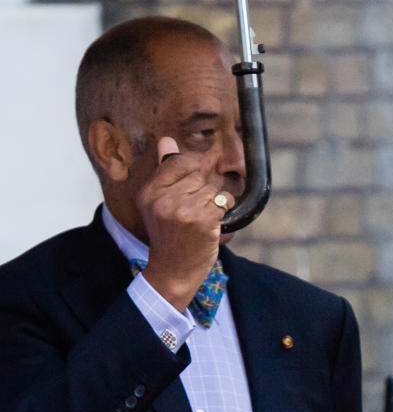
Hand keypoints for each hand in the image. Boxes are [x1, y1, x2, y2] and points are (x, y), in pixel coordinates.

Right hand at [137, 137, 234, 310]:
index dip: (194, 172)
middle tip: (194, 212)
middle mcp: (163, 199)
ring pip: (213, 189)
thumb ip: (164, 171)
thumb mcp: (157, 203)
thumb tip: (167, 140)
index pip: (180, 162)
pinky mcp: (202, 220)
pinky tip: (213, 224)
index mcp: (149, 192)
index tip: (193, 189)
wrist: (173, 271)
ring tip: (202, 220)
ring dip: (215, 203)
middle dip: (203, 191)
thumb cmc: (169, 237)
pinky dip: (225, 211)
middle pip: (199, 176)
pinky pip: (224, 201)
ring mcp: (183, 210)